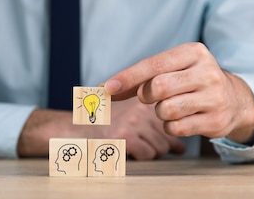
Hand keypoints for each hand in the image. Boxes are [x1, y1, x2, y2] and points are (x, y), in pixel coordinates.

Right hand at [17, 97, 184, 159]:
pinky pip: (148, 154)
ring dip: (151, 151)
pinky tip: (127, 150)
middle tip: (143, 142)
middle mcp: (141, 105)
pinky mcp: (125, 135)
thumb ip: (153, 124)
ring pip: (161, 146)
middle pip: (169, 133)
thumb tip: (181, 147)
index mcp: (143, 98)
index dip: (170, 130)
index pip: (173, 115)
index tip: (166, 137)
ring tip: (134, 145)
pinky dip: (140, 156)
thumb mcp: (128, 114)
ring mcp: (133, 120)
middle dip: (161, 144)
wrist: (73, 129)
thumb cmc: (102, 125)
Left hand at [103, 42, 253, 143]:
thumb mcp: (172, 69)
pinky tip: (182, 119)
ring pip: (166, 110)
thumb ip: (141, 77)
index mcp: (193, 52)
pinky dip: (171, 127)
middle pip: (158, 87)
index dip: (128, 77)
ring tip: (171, 108)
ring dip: (160, 113)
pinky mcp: (216, 120)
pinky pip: (177, 128)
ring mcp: (214, 97)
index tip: (107, 88)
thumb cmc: (191, 82)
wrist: (234, 100)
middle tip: (150, 97)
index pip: (154, 64)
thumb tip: (105, 89)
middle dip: (146, 96)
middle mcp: (207, 71)